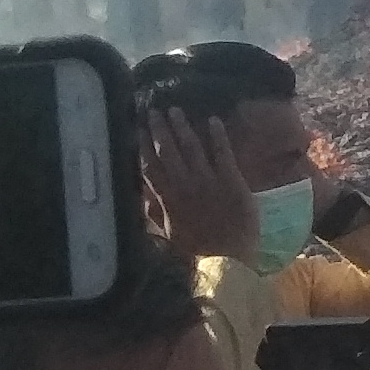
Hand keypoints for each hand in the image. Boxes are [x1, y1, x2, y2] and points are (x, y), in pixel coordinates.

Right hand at [141, 104, 256, 262]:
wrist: (227, 259)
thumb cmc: (197, 250)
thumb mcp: (167, 233)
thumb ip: (154, 212)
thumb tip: (141, 195)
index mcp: (167, 198)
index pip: (150, 166)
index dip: (142, 146)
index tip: (137, 129)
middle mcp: (184, 185)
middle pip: (168, 152)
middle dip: (159, 129)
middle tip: (153, 110)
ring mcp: (208, 180)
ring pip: (191, 147)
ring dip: (183, 127)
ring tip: (175, 110)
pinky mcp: (232, 180)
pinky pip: (222, 152)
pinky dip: (217, 135)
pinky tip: (213, 120)